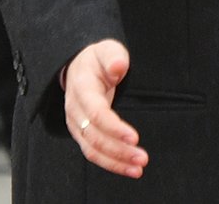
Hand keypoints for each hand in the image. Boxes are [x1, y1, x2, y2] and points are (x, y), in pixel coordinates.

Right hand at [64, 39, 147, 178]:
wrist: (79, 66)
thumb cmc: (97, 59)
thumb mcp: (106, 49)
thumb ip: (113, 56)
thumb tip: (119, 66)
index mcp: (82, 88)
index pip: (96, 114)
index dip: (114, 128)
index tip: (135, 137)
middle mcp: (75, 110)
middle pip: (95, 137)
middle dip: (119, 150)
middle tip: (142, 157)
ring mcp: (77, 124)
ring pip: (93, 150)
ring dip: (116, 161)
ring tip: (138, 168)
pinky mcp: (82, 133)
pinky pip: (94, 153)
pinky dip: (111, 163)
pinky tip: (128, 167)